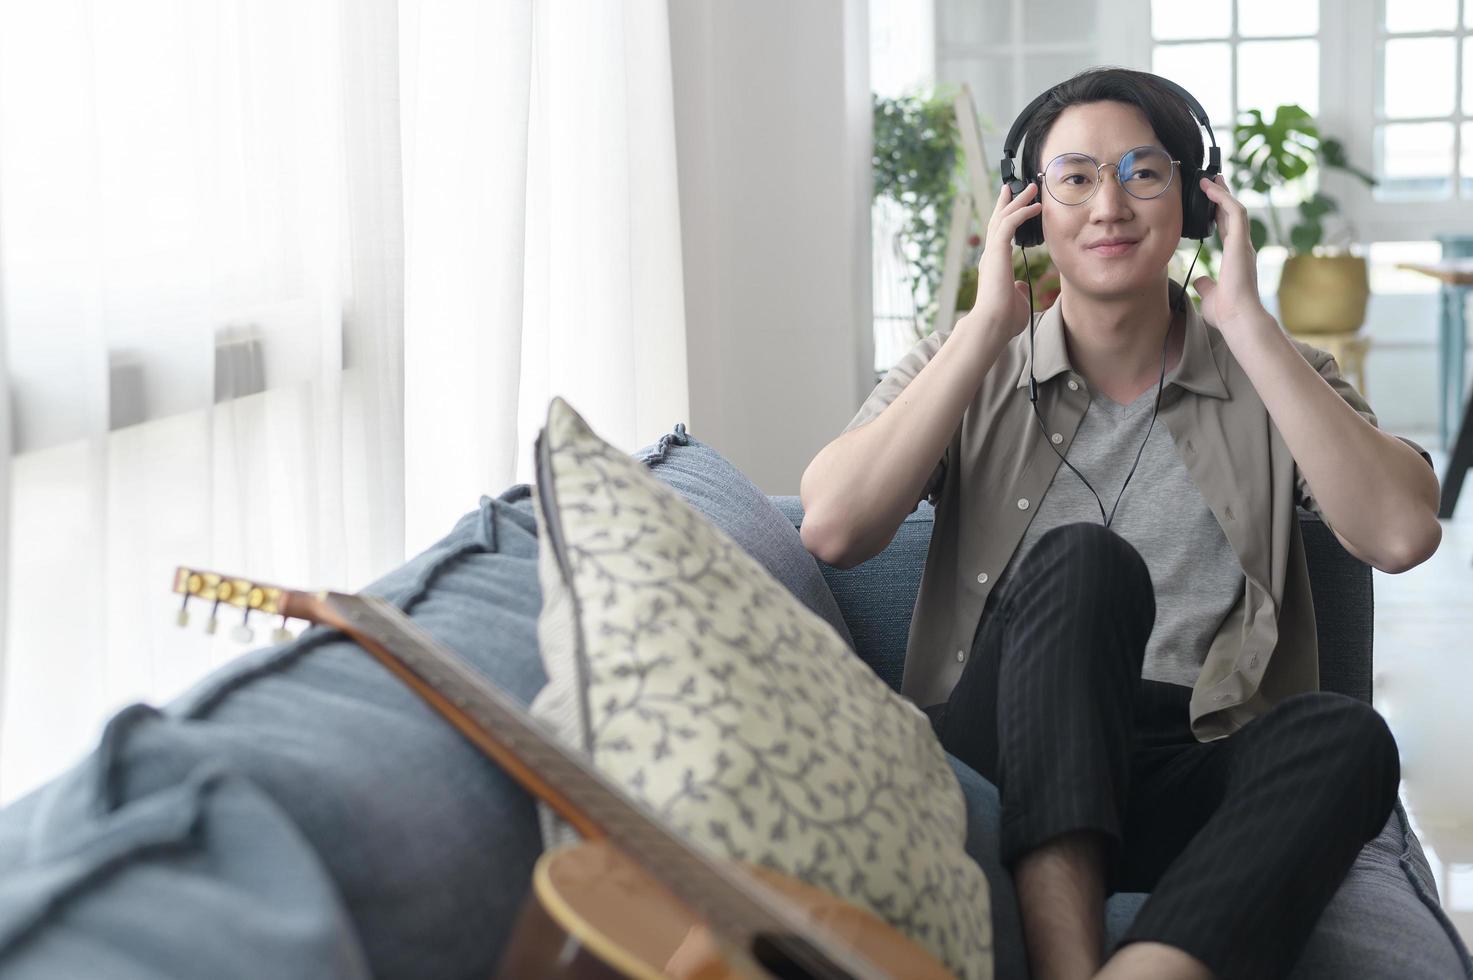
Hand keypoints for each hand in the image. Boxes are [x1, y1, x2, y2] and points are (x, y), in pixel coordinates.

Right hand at [966, 181, 1043, 338]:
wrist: (992, 324)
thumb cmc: (1003, 319)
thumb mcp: (1015, 301)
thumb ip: (1017, 290)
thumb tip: (1020, 286)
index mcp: (994, 265)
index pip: (999, 235)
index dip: (1006, 218)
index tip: (1014, 205)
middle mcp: (990, 255)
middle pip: (997, 220)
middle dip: (1008, 202)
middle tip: (1015, 186)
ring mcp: (991, 253)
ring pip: (1003, 218)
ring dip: (1018, 201)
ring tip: (1031, 188)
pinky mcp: (996, 252)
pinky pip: (1009, 225)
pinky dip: (1021, 213)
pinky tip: (1035, 206)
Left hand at [1190, 174, 1270, 334]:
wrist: (1238, 318)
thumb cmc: (1227, 312)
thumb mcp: (1210, 295)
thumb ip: (1206, 285)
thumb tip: (1200, 281)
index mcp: (1236, 258)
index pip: (1228, 228)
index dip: (1219, 213)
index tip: (1211, 200)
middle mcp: (1242, 248)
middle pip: (1233, 214)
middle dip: (1223, 196)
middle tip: (1213, 180)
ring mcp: (1243, 244)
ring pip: (1236, 209)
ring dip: (1223, 193)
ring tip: (1210, 178)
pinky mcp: (1241, 243)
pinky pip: (1235, 213)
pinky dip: (1223, 199)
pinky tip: (1212, 189)